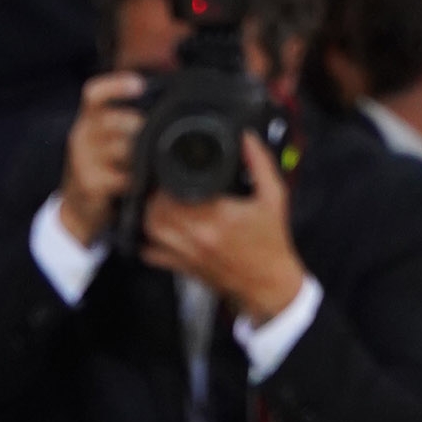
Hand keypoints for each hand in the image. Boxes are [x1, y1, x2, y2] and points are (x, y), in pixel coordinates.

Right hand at [57, 70, 144, 248]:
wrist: (77, 212)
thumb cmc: (99, 172)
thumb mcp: (102, 142)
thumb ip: (121, 124)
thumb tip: (161, 107)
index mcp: (86, 121)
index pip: (94, 94)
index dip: (116, 85)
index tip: (140, 85)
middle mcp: (80, 137)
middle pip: (112, 120)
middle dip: (137, 125)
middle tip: (154, 134)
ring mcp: (83, 161)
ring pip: (120, 148)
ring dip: (140, 155)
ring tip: (150, 162)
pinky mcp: (90, 184)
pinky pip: (122, 176)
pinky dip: (136, 179)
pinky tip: (141, 183)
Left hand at [140, 131, 303, 325]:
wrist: (267, 283)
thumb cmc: (271, 243)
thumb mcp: (273, 197)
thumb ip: (260, 163)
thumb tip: (246, 138)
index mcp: (219, 216)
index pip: (178, 192)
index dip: (169, 177)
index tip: (174, 168)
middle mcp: (198, 237)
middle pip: (157, 210)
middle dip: (157, 193)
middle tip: (164, 184)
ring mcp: (187, 255)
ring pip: (151, 230)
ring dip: (150, 213)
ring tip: (159, 202)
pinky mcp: (183, 268)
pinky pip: (152, 255)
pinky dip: (148, 241)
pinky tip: (157, 230)